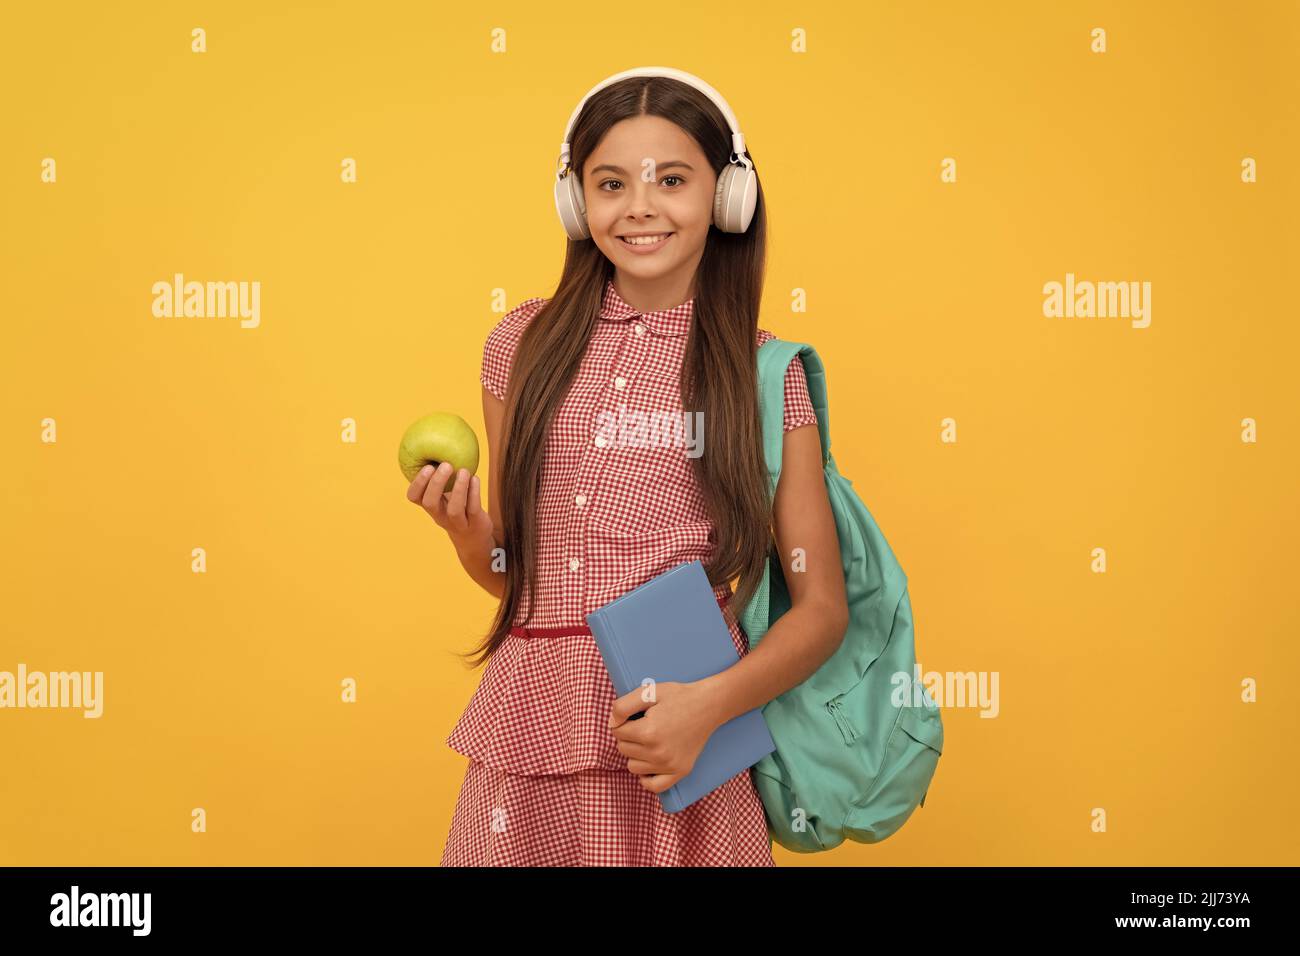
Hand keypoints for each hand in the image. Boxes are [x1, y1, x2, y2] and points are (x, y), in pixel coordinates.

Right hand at [406, 462, 493, 551]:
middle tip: (445, 465)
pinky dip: (474, 493)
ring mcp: (457, 523)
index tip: (427, 467)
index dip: (417, 483)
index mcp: (431, 506)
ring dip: (458, 489)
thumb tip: (441, 442)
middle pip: (430, 503)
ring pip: (453, 509)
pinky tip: (475, 478)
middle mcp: (440, 516)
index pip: (414, 498)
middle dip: (436, 483)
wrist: (474, 539)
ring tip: (463, 471)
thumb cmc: (458, 508)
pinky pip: (472, 509)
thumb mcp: (447, 495)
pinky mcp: (474, 524)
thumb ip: (443, 477)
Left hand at [608, 680, 722, 794]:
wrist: (708, 705)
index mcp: (647, 732)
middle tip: (644, 724)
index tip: (635, 715)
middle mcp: (657, 753)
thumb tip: (612, 723)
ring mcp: (669, 765)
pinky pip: (653, 786)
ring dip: (635, 754)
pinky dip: (646, 778)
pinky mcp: (680, 772)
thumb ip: (623, 706)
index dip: (622, 721)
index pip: (616, 732)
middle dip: (628, 736)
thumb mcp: (648, 692)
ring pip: (633, 767)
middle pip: (623, 749)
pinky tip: (649, 763)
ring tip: (650, 740)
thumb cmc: (678, 696)